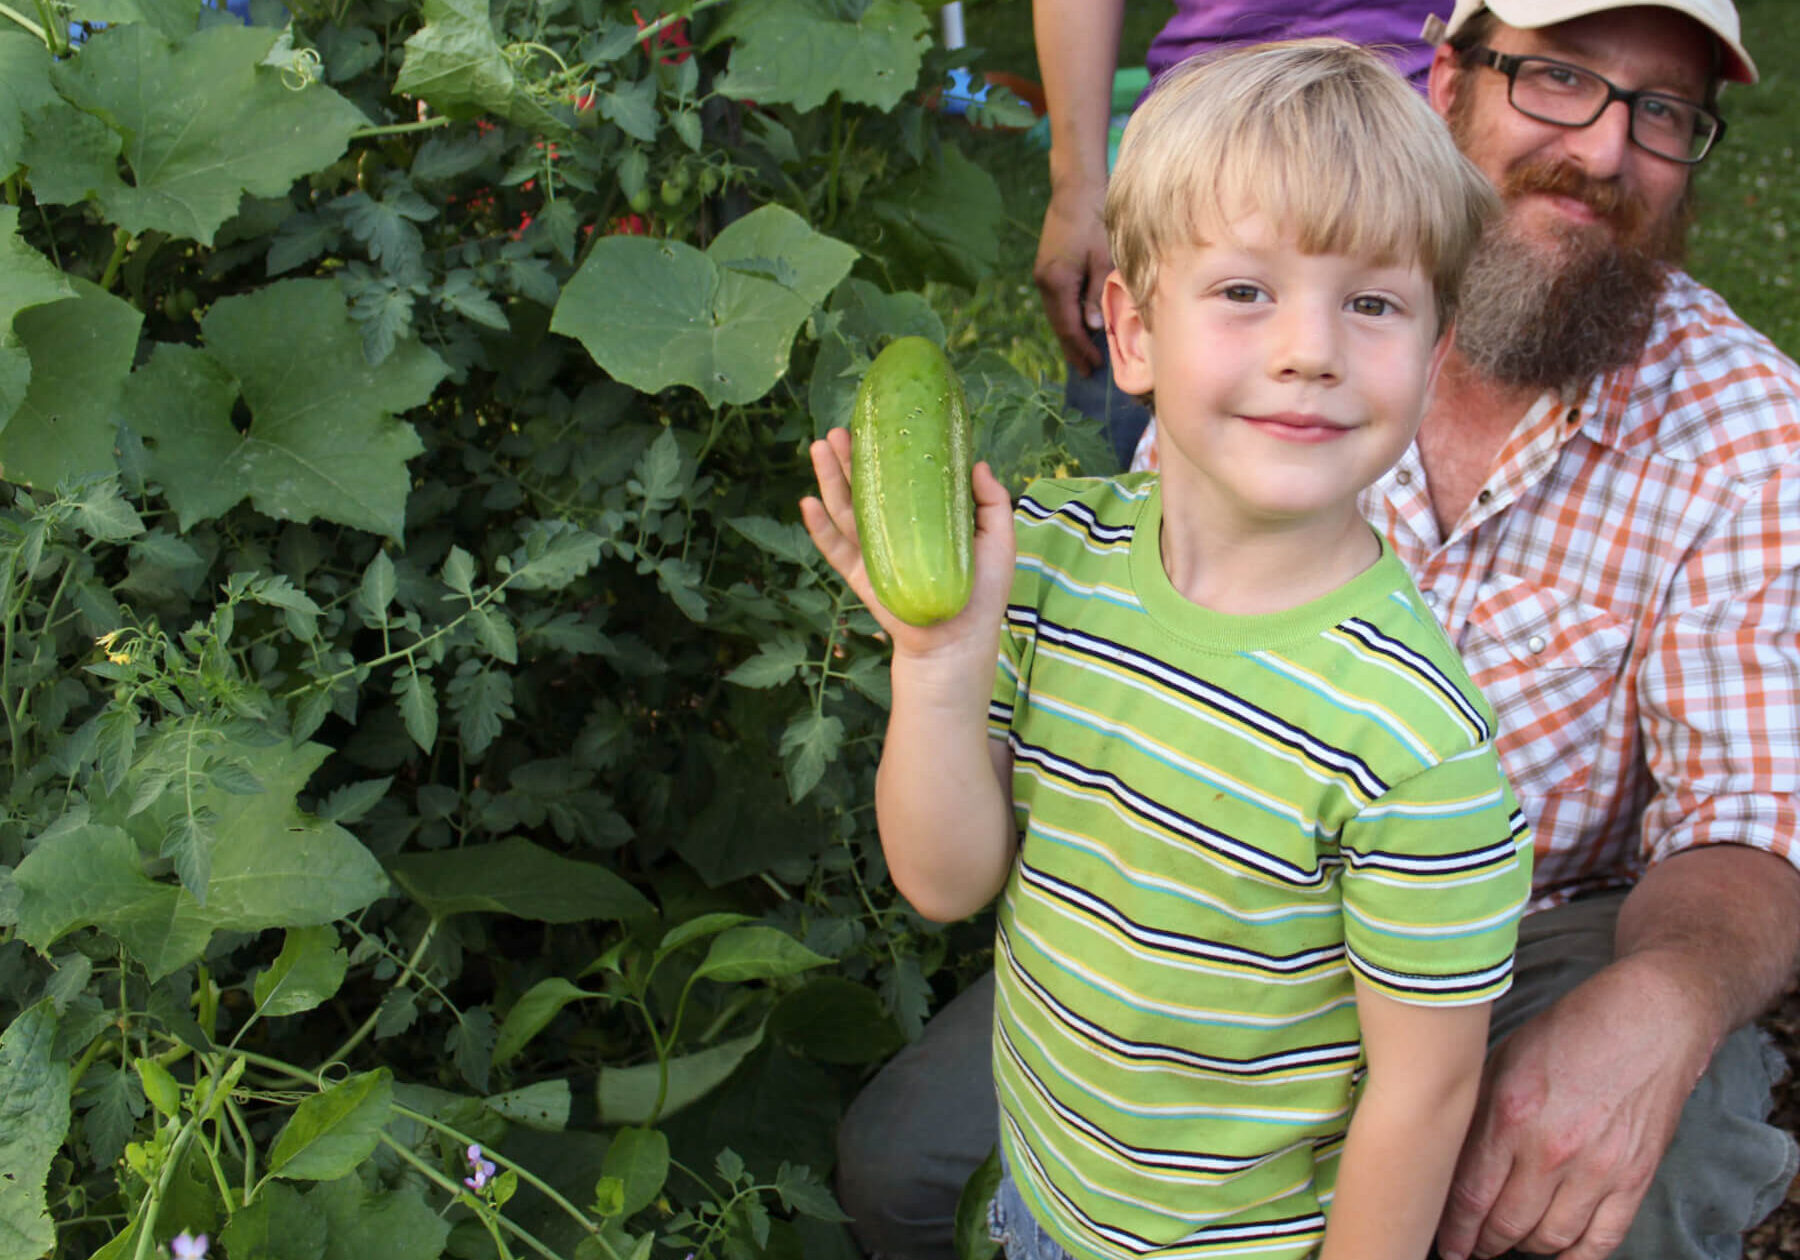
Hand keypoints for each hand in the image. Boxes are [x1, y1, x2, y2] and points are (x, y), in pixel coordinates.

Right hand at [798, 426, 1016, 660]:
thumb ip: (992, 502)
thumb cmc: (983, 594)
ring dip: (829, 479)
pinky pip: (836, 550)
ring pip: (845, 510)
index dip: (886, 452)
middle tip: (837, 430)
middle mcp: (895, 531)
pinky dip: (819, 528)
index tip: (876, 423)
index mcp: (923, 518)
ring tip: (819, 447)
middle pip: (865, 488)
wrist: (960, 642)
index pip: (900, 478)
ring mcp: (875, 553)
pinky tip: (808, 502)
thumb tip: (978, 464)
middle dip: (849, 458)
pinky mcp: (862, 578)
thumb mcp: (998, 540)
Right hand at [1033, 182, 1111, 374]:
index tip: (1095, 366)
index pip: (1068, 326)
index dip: (1081, 348)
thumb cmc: (1094, 220)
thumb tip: (1093, 327)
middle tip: (1086, 372)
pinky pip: (1057, 302)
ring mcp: (1043, 274)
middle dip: (1072, 349)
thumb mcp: (1103, 259)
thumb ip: (1097, 294)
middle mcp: (1044, 282)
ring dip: (1069, 336)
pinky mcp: (1048, 267)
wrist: (1076, 189)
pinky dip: (1067, 318)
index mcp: (1057, 282)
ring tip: (1082, 356)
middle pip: (1058, 325)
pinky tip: (1077, 326)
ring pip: (1056, 314)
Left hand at [1436, 957, 1717, 1259]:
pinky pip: (1601, 1240)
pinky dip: (1574, 1256)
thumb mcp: (1505, 1058)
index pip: (1471, 1195)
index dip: (1454, 1229)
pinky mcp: (1635, 1179)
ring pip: (1550, 1239)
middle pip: (1507, 1224)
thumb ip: (1479, 1111)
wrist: (1653, 1019)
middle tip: (1472, 1245)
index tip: (1446, 1243)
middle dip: (1484, 1242)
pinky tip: (1556, 1253)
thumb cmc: (1572, 1031)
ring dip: (1524, 1248)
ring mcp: (1598, 1169)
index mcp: (1512, 1114)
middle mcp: (1553, 1149)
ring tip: (1509, 1243)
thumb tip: (1451, 1159)